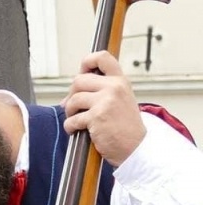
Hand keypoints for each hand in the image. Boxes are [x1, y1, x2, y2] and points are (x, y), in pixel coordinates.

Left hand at [63, 50, 147, 165]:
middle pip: (78, 80)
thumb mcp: (119, 100)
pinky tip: (77, 131)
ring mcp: (106, 101)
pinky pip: (72, 119)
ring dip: (70, 112)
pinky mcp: (97, 117)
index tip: (83, 73)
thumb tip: (69, 95)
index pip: (102, 57)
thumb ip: (99, 91)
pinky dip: (70, 126)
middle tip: (75, 107)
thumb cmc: (124, 126)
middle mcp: (114, 87)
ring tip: (77, 120)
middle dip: (71, 95)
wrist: (136, 147)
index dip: (87, 62)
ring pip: (73, 100)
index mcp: (120, 81)